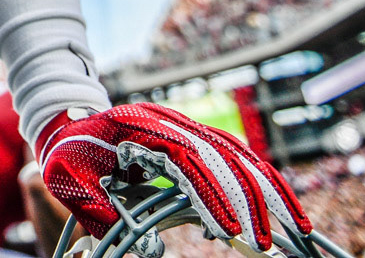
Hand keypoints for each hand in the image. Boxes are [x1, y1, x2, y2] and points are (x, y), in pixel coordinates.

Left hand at [40, 103, 310, 250]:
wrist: (69, 121)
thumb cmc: (70, 153)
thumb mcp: (69, 179)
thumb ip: (99, 210)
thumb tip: (142, 243)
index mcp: (140, 127)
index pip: (188, 160)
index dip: (213, 194)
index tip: (231, 231)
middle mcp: (170, 122)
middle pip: (223, 156)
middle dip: (250, 201)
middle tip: (267, 243)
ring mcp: (186, 126)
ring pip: (238, 154)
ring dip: (267, 191)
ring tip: (295, 228)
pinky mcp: (196, 137)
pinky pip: (236, 155)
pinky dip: (260, 180)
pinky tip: (279, 208)